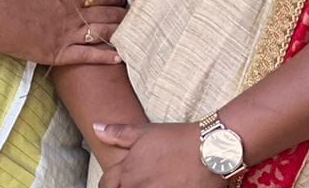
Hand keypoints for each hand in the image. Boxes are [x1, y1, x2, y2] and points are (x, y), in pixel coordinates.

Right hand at [0, 0, 126, 65]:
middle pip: (105, 14)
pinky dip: (105, 56)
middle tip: (140, 16)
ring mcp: (67, 36)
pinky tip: (120, 56)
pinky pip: (87, 55)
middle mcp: (72, 16)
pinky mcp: (59, 54)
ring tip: (137, 33)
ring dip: (119, 32)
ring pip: (101, 33)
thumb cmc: (13, 1)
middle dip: (123, 15)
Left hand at [93, 121, 221, 187]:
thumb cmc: (179, 139)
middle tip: (143, 180)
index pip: (106, 184)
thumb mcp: (146, 132)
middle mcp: (137, 187)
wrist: (211, 150)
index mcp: (127, 171)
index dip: (111, 183)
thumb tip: (97, 128)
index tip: (119, 181)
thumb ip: (118, 133)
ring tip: (155, 182)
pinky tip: (167, 186)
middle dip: (125, 187)